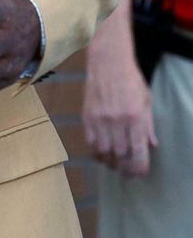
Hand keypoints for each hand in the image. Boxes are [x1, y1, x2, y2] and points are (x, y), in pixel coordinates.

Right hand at [82, 48, 156, 177]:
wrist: (108, 63)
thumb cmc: (130, 80)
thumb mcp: (146, 101)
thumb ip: (148, 125)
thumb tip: (151, 146)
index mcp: (135, 117)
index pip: (137, 151)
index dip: (139, 167)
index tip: (139, 173)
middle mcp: (116, 120)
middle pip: (119, 155)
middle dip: (125, 169)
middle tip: (127, 174)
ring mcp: (99, 118)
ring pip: (103, 151)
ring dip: (110, 162)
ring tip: (114, 165)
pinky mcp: (87, 116)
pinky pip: (90, 141)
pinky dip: (96, 151)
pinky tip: (102, 153)